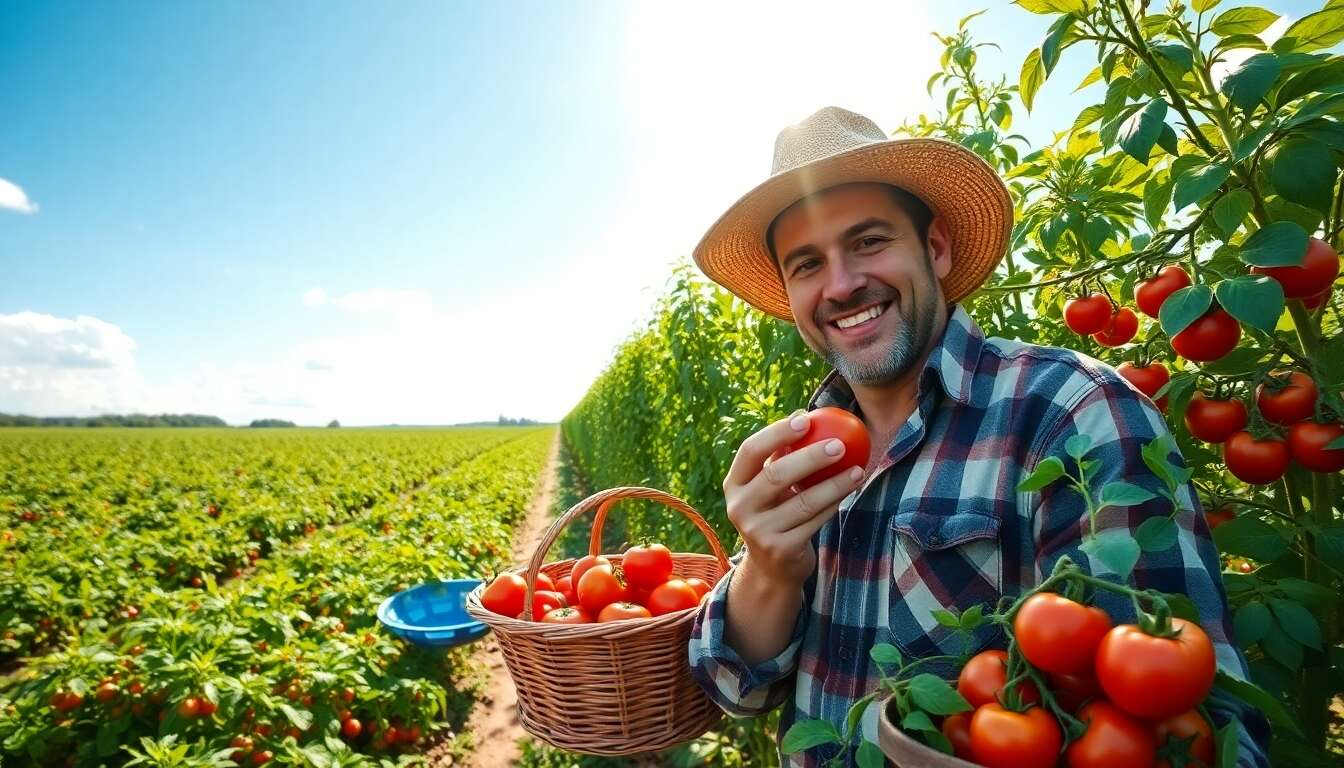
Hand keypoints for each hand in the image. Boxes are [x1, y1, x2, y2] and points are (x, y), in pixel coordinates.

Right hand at [723, 410, 865, 587]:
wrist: (771, 567)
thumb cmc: (775, 511)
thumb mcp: (769, 487)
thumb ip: (780, 456)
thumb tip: (806, 414)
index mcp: (733, 484)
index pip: (751, 451)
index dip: (777, 432)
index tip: (806, 418)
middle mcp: (739, 507)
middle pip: (776, 475)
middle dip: (811, 457)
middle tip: (840, 444)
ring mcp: (758, 532)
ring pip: (803, 502)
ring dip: (835, 484)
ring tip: (858, 469)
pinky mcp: (780, 550)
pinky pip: (815, 521)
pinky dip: (834, 504)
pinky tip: (850, 490)